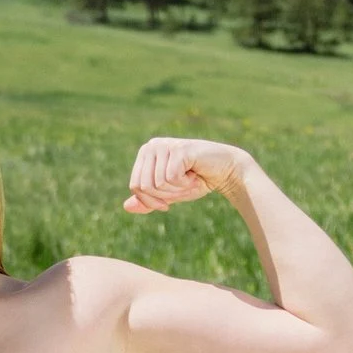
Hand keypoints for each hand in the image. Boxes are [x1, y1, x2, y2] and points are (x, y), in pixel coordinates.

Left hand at [124, 136, 249, 215]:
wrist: (226, 171)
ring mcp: (164, 145)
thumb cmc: (197, 181)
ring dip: (178, 189)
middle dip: (166, 196)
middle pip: (144, 186)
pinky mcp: (178, 149)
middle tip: (183, 187)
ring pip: (158, 183)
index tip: (167, 204)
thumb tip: (126, 207)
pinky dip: (185, 183)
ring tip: (190, 179)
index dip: (151, 201)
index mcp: (145, 154)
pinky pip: (171, 178)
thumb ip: (148, 200)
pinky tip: (195, 174)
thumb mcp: (169, 195)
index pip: (135, 186)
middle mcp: (151, 146)